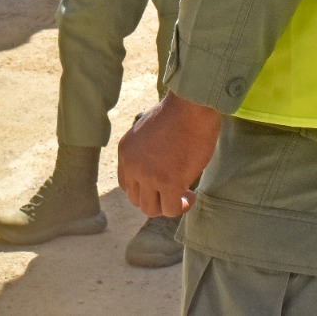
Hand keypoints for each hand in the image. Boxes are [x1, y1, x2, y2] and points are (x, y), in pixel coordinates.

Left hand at [117, 92, 221, 217]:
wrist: (191, 106)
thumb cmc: (176, 113)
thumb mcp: (148, 130)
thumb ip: (144, 151)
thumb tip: (154, 168)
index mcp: (125, 151)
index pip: (126, 184)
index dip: (144, 189)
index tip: (160, 185)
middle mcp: (132, 165)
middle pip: (136, 200)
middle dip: (156, 199)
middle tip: (174, 192)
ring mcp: (148, 175)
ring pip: (151, 209)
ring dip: (167, 206)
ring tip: (183, 196)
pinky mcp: (168, 183)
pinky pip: (171, 209)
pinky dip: (182, 206)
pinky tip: (191, 196)